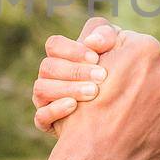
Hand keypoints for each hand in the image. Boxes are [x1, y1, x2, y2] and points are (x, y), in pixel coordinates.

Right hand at [33, 16, 121, 134]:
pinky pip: (40, 117)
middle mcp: (48, 77)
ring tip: (93, 92)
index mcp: (61, 57)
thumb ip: (106, 36)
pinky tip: (74, 106)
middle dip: (75, 71)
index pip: (54, 45)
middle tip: (102, 76)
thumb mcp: (116, 50)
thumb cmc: (116, 73)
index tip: (95, 57)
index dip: (71, 49)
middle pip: (47, 67)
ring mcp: (44, 99)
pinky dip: (55, 110)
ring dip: (68, 88)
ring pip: (41, 89)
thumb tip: (92, 41)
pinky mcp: (46, 122)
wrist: (120, 113)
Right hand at [47, 19, 159, 159]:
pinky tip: (139, 134)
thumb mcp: (87, 64)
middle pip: (156, 70)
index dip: (121, 63)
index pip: (136, 47)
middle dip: (142, 81)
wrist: (95, 159)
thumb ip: (105, 41)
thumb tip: (118, 34)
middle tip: (120, 100)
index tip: (110, 79)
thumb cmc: (84, 109)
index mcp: (146, 48)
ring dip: (153, 104)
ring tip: (128, 120)